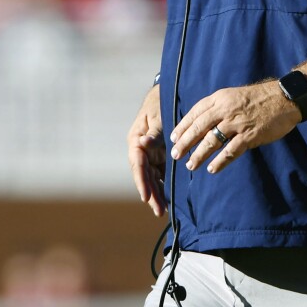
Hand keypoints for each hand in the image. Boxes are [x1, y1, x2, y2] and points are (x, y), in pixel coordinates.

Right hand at [128, 86, 167, 215]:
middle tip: (159, 211)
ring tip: (163, 211)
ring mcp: (150, 154)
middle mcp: (141, 150)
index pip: (137, 164)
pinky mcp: (159, 155)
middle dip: (151, 194)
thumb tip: (143, 143)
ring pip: (152, 178)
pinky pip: (160, 173)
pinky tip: (170, 199)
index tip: (146, 197)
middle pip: (144, 176)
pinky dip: (164, 185)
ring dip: (157, 193)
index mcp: (136, 140)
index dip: (141, 181)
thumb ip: (154, 132)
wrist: (167, 94)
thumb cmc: (160, 104)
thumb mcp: (158, 116)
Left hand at [170, 81, 300, 174]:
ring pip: (211, 141)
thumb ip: (218, 107)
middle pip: (199, 128)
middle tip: (175, 154)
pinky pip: (230, 151)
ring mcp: (237, 123)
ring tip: (191, 165)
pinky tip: (212, 168)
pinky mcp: (249, 136)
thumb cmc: (258, 98)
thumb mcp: (233, 95)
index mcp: (220, 98)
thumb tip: (201, 122)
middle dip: (184, 142)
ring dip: (199, 155)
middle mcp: (225, 110)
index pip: (195, 113)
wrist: (284, 98)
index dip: (182, 126)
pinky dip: (219, 161)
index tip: (173, 138)